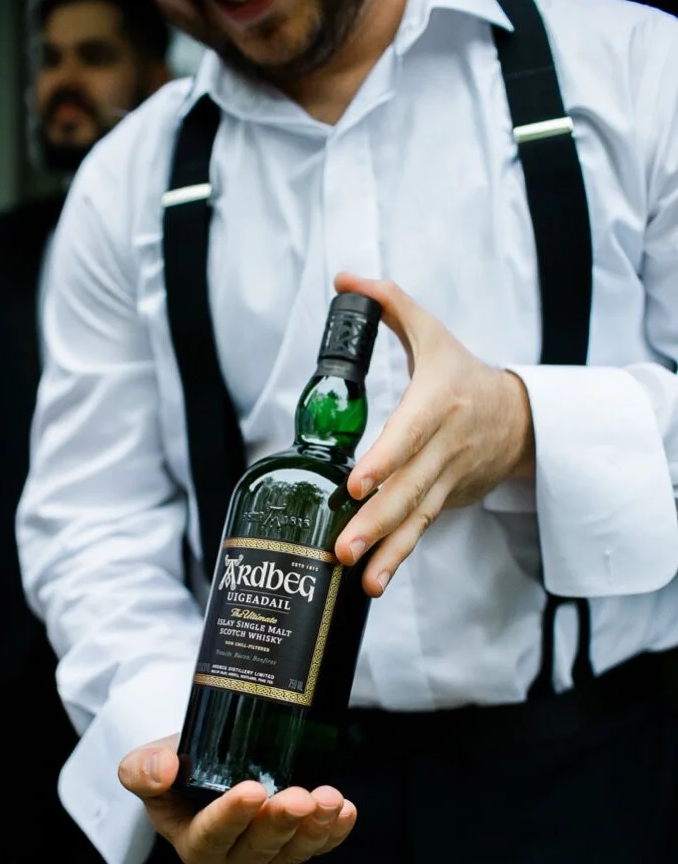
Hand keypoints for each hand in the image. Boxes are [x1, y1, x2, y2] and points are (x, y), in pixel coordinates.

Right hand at [118, 735, 355, 863]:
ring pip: (293, 851)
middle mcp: (231, 856)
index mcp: (192, 842)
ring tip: (329, 799)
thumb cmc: (173, 766)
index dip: (231, 818)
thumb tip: (163, 770)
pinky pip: (317, 844)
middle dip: (280, 824)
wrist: (201, 762)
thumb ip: (141, 770)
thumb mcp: (143, 762)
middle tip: (297, 797)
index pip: (210, 837)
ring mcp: (267, 851)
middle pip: (258, 850)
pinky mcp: (294, 841)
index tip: (252, 791)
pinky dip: (334, 830)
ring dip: (314, 828)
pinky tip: (345, 810)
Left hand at [331, 272, 534, 595]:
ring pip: (417, 518)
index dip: (386, 460)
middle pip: (409, 488)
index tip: (357, 483)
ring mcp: (447, 479)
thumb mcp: (431, 331)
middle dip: (376, 520)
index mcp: (437, 404)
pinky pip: (421, 531)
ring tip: (361, 578)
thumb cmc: (461, 371)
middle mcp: (444, 447)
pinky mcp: (446, 500)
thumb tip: (344, 280)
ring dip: (388, 551)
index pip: (409, 434)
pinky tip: (373, 583)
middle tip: (344, 547)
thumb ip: (389, 304)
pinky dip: (398, 558)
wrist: (520, 415)